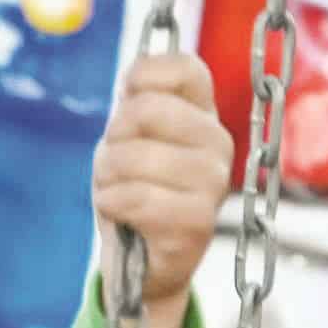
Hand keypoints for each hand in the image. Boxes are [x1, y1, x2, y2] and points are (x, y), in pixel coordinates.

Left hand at [92, 53, 234, 327]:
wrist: (140, 259)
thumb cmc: (134, 188)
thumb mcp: (127, 136)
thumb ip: (136, 100)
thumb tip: (138, 73)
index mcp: (204, 113)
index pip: (183, 67)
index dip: (141, 78)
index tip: (127, 105)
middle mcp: (218, 142)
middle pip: (148, 108)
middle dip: (115, 137)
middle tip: (118, 161)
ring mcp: (213, 183)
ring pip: (137, 156)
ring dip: (109, 176)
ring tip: (118, 190)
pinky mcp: (198, 223)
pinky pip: (137, 198)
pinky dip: (113, 204)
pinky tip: (120, 212)